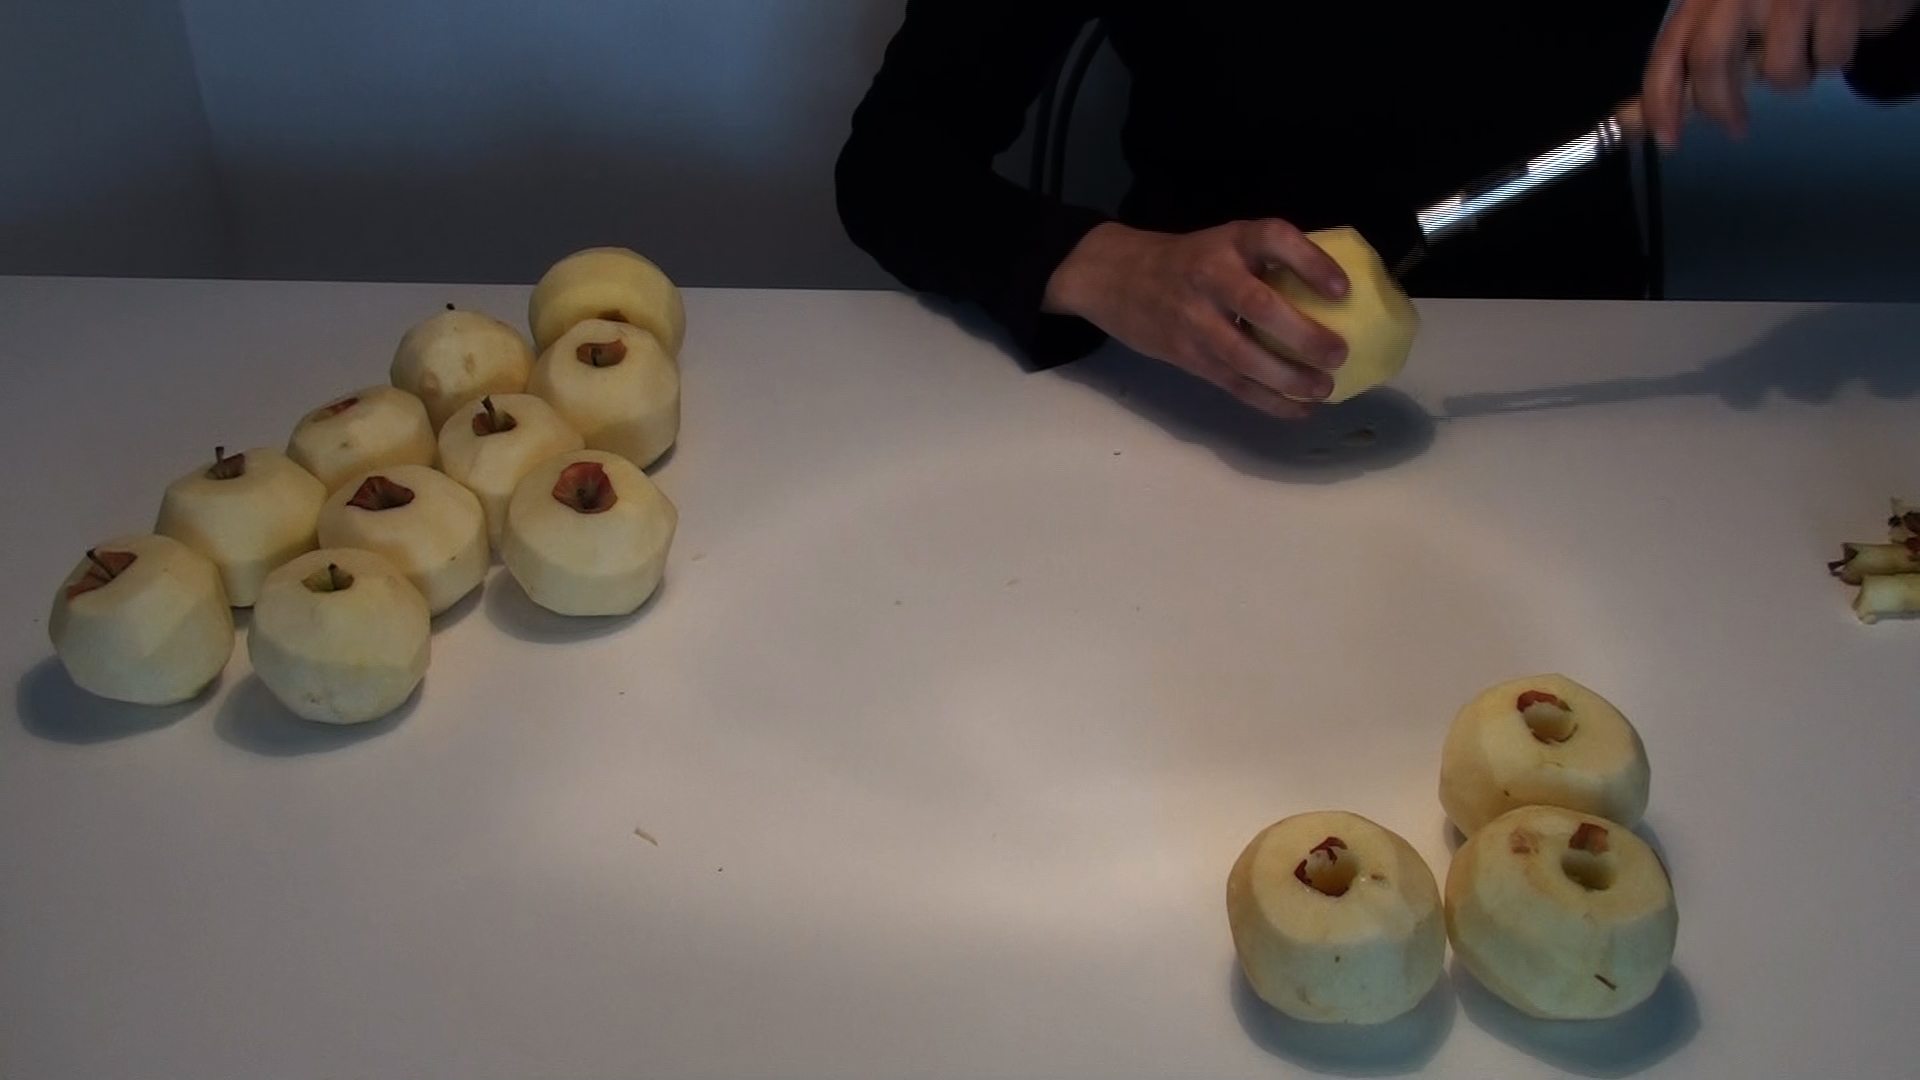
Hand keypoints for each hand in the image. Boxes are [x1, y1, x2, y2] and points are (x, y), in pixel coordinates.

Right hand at [1042, 220, 1349, 418]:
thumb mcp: (1223, 244)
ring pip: (1245, 357)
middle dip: (1303, 335)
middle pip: (1260, 307)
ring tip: (1324, 389)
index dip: (1311, 262)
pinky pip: (1233, 383)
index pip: (1274, 239)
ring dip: (1289, 378)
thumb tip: (1335, 298)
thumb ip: (1266, 263)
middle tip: (1339, 353)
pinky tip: (1299, 409)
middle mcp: (1211, 277)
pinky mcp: (1187, 356)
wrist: (1115, 279)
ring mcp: (1195, 320)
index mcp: (1229, 242)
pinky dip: (1269, 401)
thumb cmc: (1188, 262)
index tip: (1343, 289)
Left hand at [1642, 0, 1918, 148]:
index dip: (1661, 101)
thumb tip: (1662, 114)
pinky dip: (1833, 56)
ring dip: (1794, 79)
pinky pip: (1830, 56)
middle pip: (1711, 59)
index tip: (1666, 139)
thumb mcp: (1736, 12)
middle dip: (1721, 106)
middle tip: (1734, 128)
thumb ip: (1704, 52)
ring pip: (1779, 70)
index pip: (1670, 50)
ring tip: (1805, 52)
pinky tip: (1835, 29)